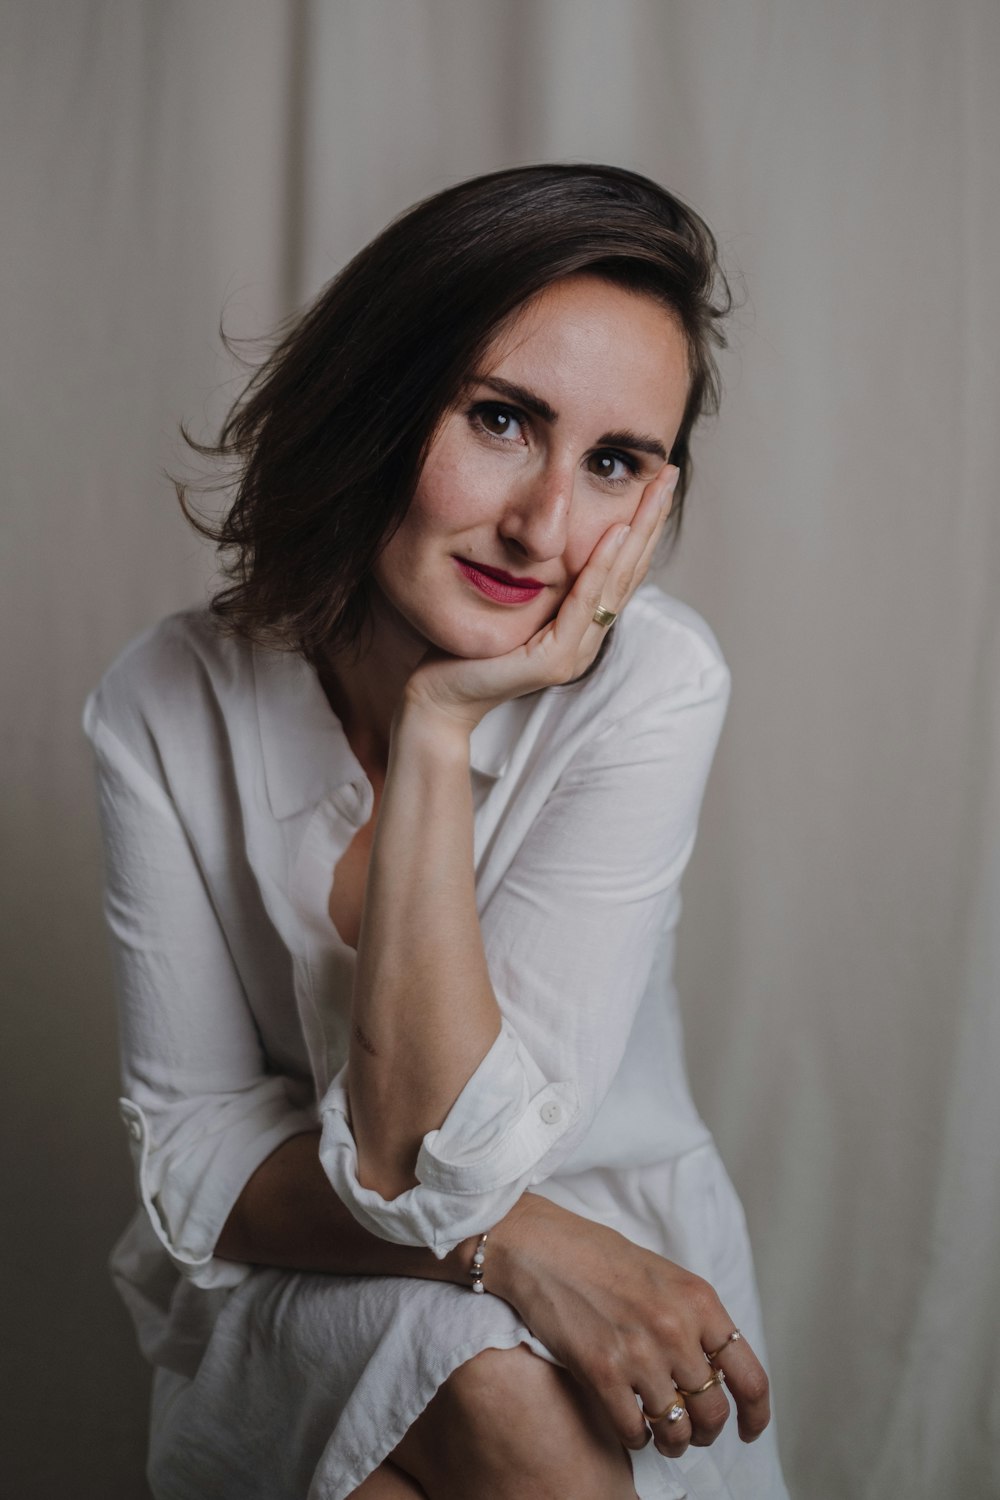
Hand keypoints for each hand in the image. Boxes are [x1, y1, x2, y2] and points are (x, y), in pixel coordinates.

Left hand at [403, 462, 678, 732]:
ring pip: (616, 584)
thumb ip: (537, 576)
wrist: (440, 697)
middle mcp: (587, 640)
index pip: (622, 569)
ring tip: (656, 493)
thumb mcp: (510, 599)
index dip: (643, 526)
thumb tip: (547, 531)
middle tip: (670, 474)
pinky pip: (584, 604)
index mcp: (581, 626)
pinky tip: (616, 533)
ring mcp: (575, 653)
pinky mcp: (554, 661)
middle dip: (652, 520)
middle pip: (631, 571)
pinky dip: (602, 566)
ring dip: (639, 534)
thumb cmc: (465, 649)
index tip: (657, 481)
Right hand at [489, 1193, 770, 1459]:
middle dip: (707, 1431)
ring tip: (663, 1436)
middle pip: (713, 1410)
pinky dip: (636, 1438)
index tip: (747, 1430)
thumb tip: (713, 1366)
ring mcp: (640, 1352)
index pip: (749, 1376)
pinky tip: (631, 1426)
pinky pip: (634, 1431)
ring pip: (676, 1429)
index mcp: (699, 1301)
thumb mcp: (665, 1276)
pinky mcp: (602, 1371)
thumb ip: (694, 1319)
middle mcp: (676, 1329)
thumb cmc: (599, 1257)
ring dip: (672, 1441)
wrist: (543, 1247)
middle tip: (694, 1432)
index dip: (755, 1414)